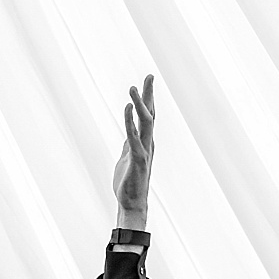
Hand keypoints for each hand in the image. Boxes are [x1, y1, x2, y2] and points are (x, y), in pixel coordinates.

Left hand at [111, 74, 155, 227]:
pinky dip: (130, 121)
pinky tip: (127, 107)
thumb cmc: (129, 182)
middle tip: (150, 75)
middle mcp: (148, 143)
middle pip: (150, 114)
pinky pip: (133, 137)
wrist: (131, 204)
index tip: (148, 81)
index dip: (148, 98)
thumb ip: (129, 143)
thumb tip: (128, 131)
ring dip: (139, 103)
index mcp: (145, 142)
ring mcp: (143, 150)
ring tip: (133, 87)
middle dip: (149, 94)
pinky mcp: (136, 159)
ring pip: (144, 122)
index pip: (148, 116)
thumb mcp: (127, 157)